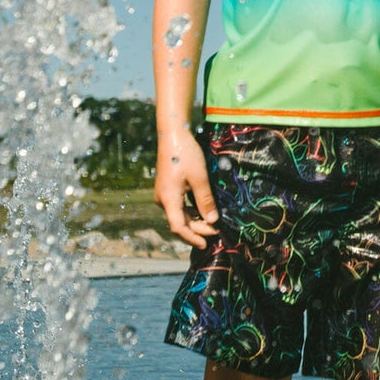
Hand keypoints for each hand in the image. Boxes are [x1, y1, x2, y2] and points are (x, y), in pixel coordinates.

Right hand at [154, 130, 219, 247]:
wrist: (172, 135)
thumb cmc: (186, 155)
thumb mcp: (200, 178)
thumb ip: (205, 201)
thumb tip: (212, 221)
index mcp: (168, 199)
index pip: (178, 227)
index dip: (192, 238)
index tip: (206, 244)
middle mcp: (162, 200)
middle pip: (179, 222)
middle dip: (198, 229)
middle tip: (217, 231)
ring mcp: (164, 195)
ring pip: (179, 215)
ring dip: (195, 221)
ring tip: (212, 224)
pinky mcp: (167, 189)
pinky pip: (179, 206)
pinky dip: (191, 212)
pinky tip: (203, 213)